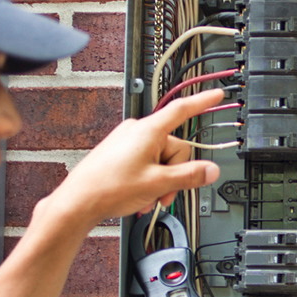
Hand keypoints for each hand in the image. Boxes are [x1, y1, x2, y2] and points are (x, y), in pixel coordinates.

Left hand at [45, 89, 225, 230]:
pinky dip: (148, 181)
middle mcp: (138, 131)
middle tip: (163, 193)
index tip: (216, 96)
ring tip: (148, 197)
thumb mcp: (157, 183)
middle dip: (173, 174)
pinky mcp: (121, 152)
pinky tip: (140, 196)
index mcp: (149, 131)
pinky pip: (146, 163)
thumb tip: (211, 170)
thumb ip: (189, 176)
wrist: (79, 201)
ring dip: (160, 182)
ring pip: (161, 160)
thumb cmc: (109, 187)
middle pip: (174, 148)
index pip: (182, 110)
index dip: (202, 102)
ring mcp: (128, 141)